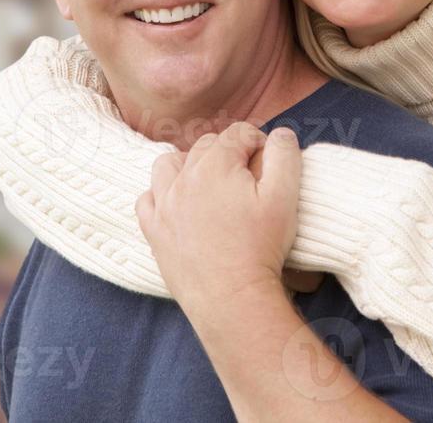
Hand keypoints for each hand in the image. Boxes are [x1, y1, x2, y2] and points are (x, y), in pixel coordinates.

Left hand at [135, 122, 303, 322]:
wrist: (232, 299)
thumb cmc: (261, 248)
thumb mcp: (285, 197)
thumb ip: (285, 156)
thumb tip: (281, 133)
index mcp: (215, 165)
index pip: (237, 133)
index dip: (257, 142)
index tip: (268, 161)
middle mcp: (183, 178)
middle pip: (205, 146)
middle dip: (227, 152)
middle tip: (247, 177)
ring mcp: (163, 204)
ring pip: (168, 165)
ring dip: (188, 165)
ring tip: (208, 183)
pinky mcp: (153, 230)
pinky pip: (147, 199)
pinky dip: (159, 195)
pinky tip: (177, 205)